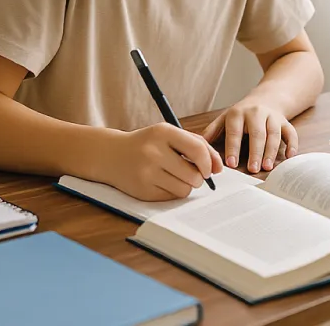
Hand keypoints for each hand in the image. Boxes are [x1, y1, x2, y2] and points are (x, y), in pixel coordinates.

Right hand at [98, 124, 223, 201]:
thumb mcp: (169, 135)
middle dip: (198, 178)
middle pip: (194, 175)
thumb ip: (196, 145)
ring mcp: (146, 172)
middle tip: (191, 173)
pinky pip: (171, 198)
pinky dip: (172, 192)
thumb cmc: (147, 144)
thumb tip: (218, 167)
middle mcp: (153, 151)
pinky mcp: (143, 190)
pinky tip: (161, 182)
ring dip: (185, 186)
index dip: (209, 162)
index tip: (209, 169)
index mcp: (163, 132)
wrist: (111, 155)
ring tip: (175, 177)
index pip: (198, 150)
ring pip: (184, 189)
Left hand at [202, 97, 296, 172]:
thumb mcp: (225, 118)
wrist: (267, 97)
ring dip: (271, 151)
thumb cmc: (242, 114)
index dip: (233, 147)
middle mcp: (256, 113)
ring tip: (267, 167)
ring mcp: (272, 117)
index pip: (235, 131)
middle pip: (257, 133)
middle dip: (255, 152)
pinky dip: (292, 144)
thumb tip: (196, 146)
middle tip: (252, 169)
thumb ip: (212, 132)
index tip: (231, 163)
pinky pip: (290, 132)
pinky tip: (290, 156)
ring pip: (274, 134)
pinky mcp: (285, 121)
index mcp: (238, 114)